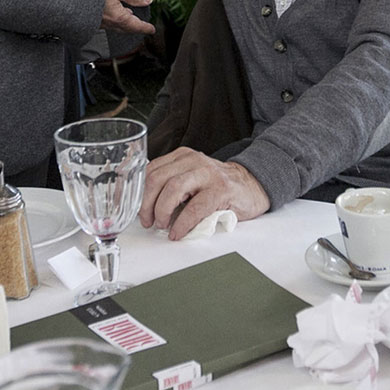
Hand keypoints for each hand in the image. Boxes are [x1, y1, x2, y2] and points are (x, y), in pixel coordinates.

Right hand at [101, 0, 154, 34]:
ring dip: (125, 24)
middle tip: (142, 26)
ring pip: (116, 26)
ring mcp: (99, 23)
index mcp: (118, 17)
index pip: (136, 26)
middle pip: (126, 28)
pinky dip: (114, 21)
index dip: (145, 28)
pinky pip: (107, 24)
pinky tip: (113, 14)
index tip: (151, 29)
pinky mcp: (91, 20)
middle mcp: (109, 23)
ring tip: (129, 17)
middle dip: (135, 27)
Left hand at [139, 147, 269, 239]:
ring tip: (163, 225)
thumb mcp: (191, 178)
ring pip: (173, 188)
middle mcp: (193, 160)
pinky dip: (183, 223)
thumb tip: (146, 207)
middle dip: (147, 204)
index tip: (138, 210)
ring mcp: (208, 173)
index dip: (141, 193)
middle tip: (148, 221)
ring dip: (163, 211)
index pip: (151, 170)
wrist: (251, 185)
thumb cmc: (218, 186)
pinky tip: (178, 232)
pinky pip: (195, 207)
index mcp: (182, 157)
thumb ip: (171, 185)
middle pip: (158, 178)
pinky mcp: (221, 189)